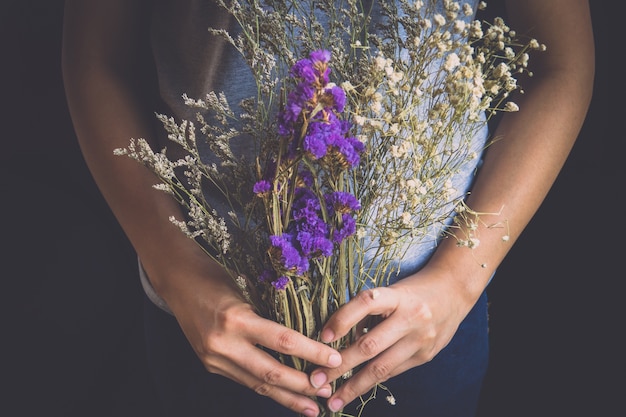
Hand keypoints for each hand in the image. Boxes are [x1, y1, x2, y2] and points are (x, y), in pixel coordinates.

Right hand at [158, 261, 342, 416]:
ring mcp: (215, 358)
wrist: (177, 282)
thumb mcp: (247, 289)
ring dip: (287, 398)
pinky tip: (285, 396)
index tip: (335, 359)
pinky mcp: (211, 365)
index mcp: (236, 319)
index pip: (283, 341)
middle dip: (302, 386)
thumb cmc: (217, 277)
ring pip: (258, 385)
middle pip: (271, 373)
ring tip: (312, 407)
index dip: (312, 353)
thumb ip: (270, 313)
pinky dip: (267, 390)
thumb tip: (308, 332)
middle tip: (328, 390)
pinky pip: (245, 380)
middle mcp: (223, 343)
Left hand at [308, 268, 476, 412]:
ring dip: (353, 386)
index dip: (342, 319)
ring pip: (381, 367)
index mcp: (397, 296)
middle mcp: (410, 318)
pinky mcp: (425, 356)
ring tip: (334, 399)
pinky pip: (393, 372)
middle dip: (340, 366)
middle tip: (316, 380)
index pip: (366, 303)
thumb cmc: (412, 289)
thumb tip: (334, 334)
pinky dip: (372, 381)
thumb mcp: (391, 290)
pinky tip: (355, 390)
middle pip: (369, 345)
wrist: (453, 291)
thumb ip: (368, 310)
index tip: (323, 337)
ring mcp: (420, 339)